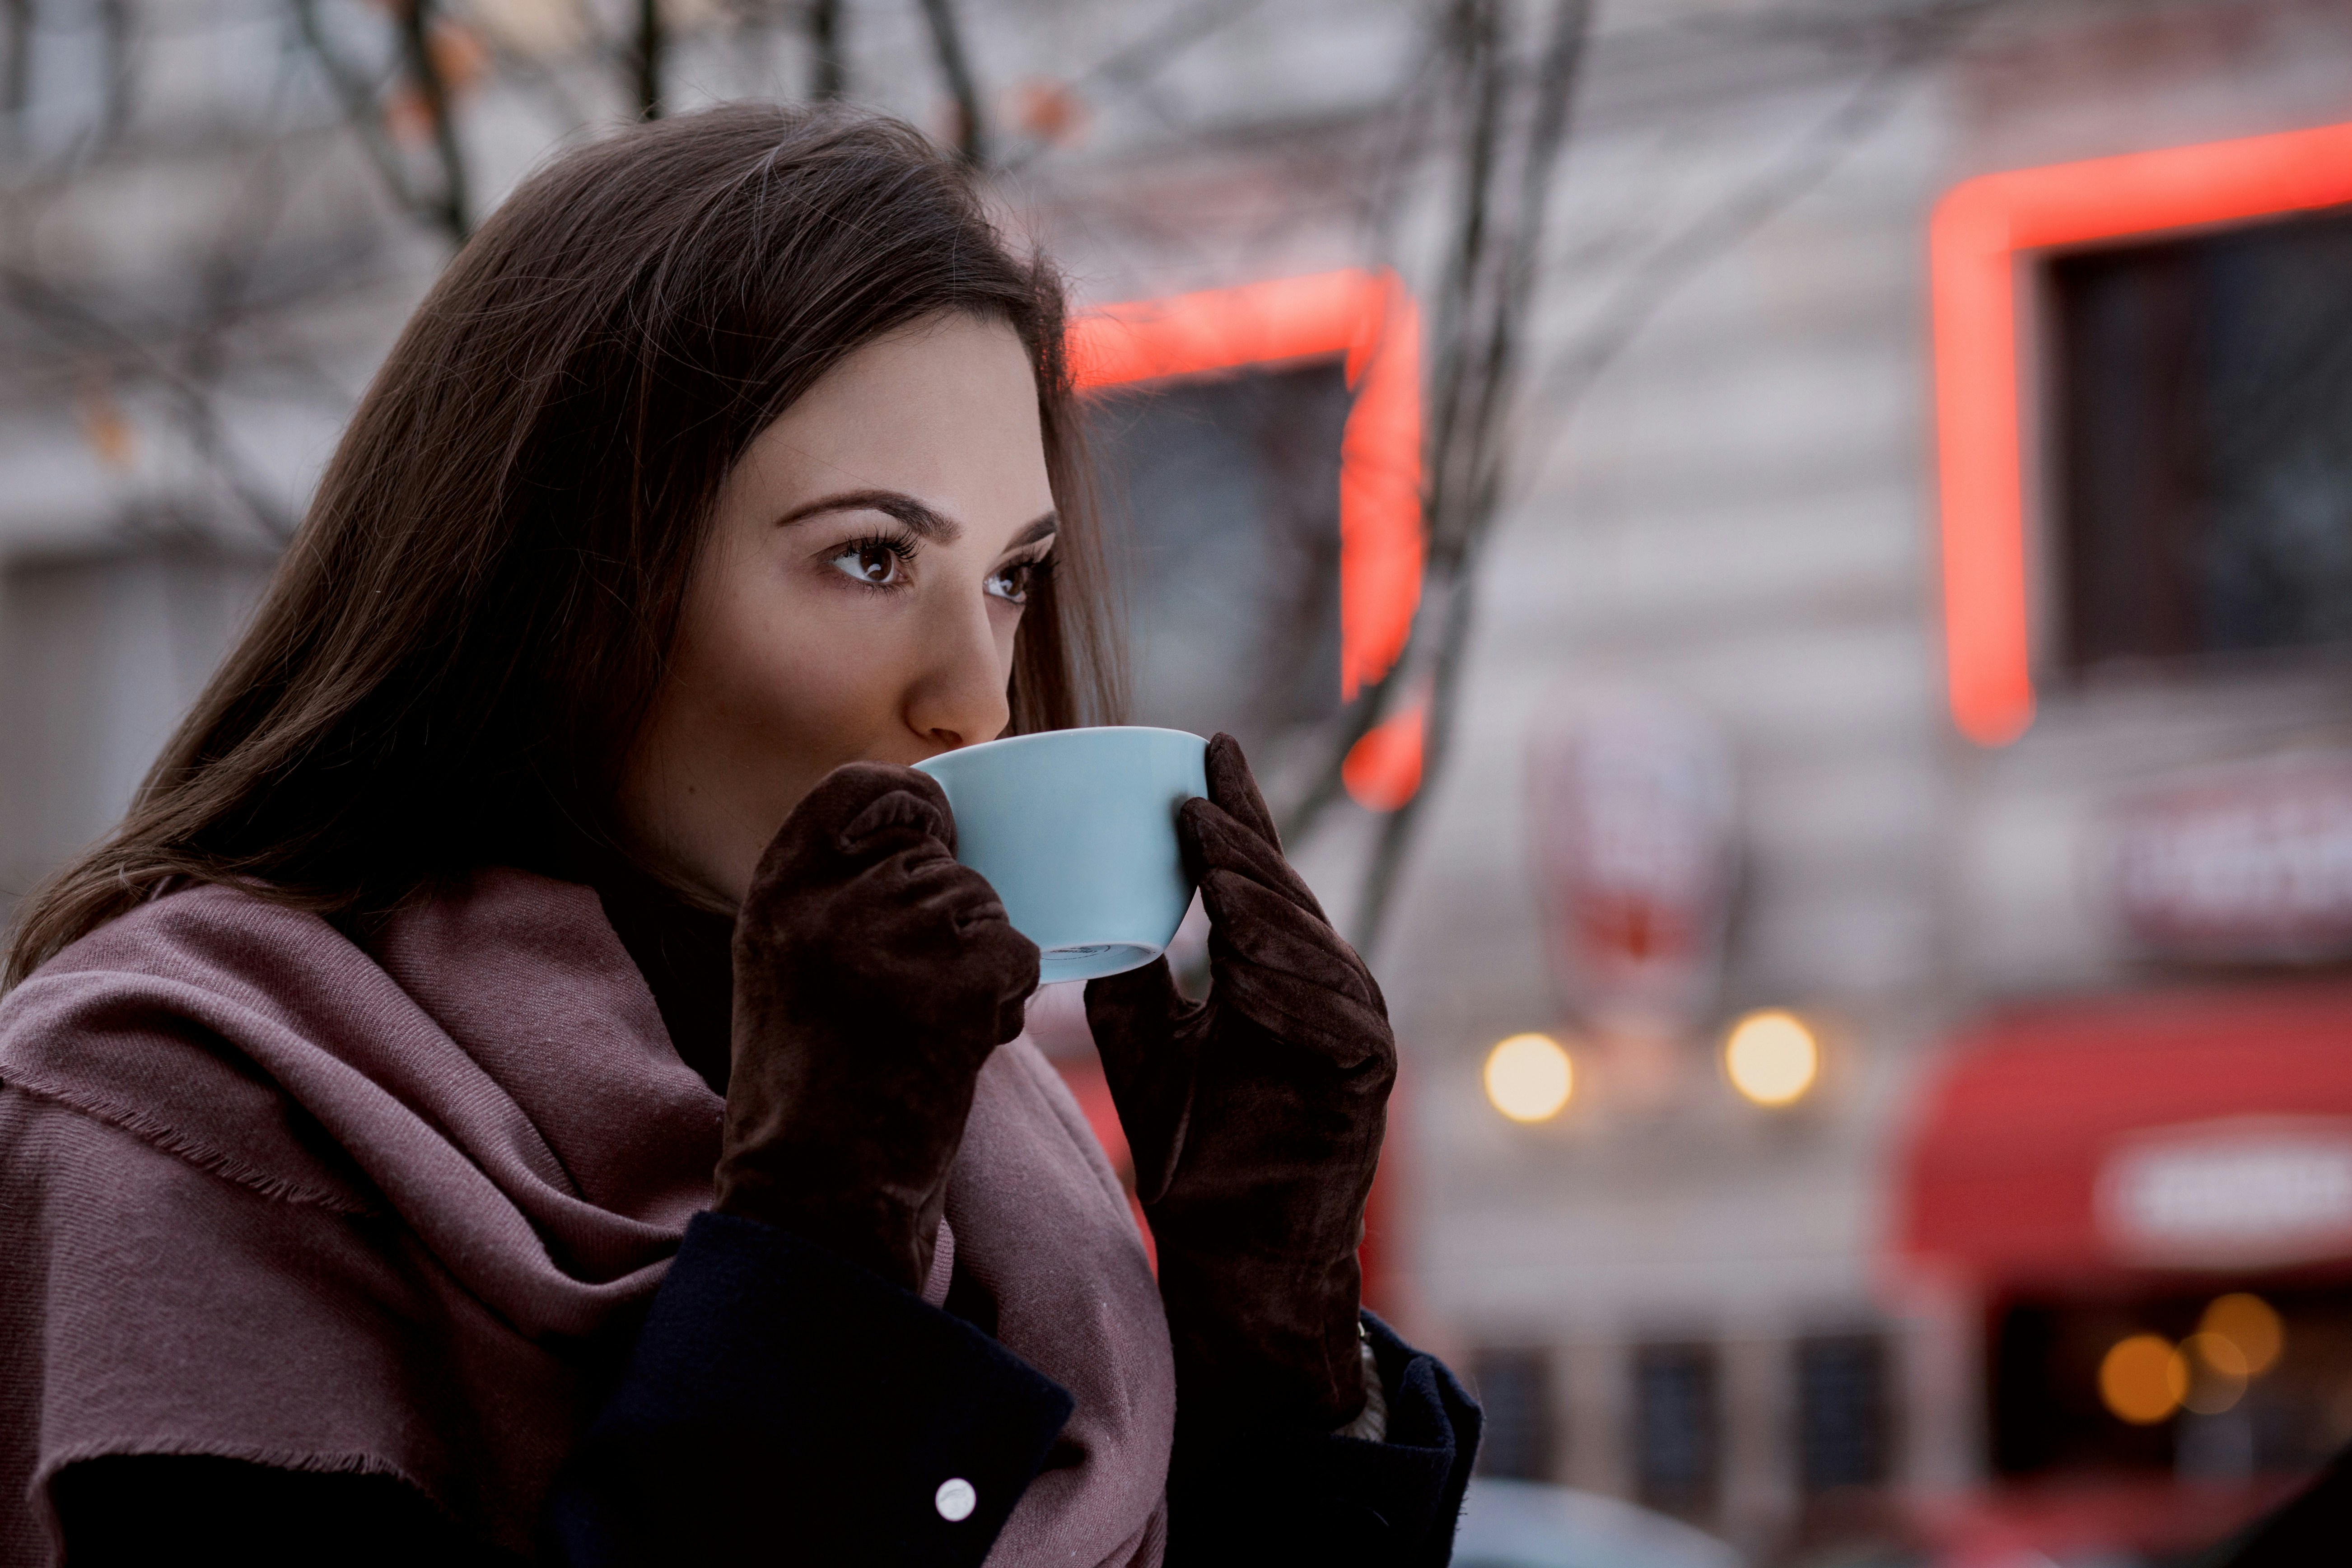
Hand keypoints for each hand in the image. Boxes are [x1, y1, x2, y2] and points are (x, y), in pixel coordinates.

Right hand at [714, 763, 1039, 1291]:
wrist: (817, 1195)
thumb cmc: (809, 1088)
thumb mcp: (786, 965)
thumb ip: (835, 896)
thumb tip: (923, 840)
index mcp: (779, 890)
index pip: (863, 786)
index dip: (912, 806)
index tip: (928, 837)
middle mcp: (833, 901)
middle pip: (941, 858)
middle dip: (949, 917)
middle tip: (910, 995)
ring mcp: (897, 937)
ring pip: (984, 907)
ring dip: (978, 966)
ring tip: (924, 1030)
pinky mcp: (959, 981)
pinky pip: (1018, 954)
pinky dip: (1005, 1001)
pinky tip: (956, 1048)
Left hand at [1084, 733, 1395, 1430]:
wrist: (1229, 1253)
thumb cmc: (1193, 1148)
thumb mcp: (1144, 1041)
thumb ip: (1134, 975)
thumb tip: (1095, 902)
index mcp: (1276, 972)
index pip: (1255, 876)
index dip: (1236, 811)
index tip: (1207, 747)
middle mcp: (1323, 988)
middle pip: (1282, 898)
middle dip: (1240, 842)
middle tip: (1195, 797)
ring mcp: (1353, 1028)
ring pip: (1307, 944)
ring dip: (1258, 898)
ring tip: (1211, 854)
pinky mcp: (1365, 1075)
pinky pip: (1332, 1014)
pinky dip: (1289, 980)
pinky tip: (1247, 958)